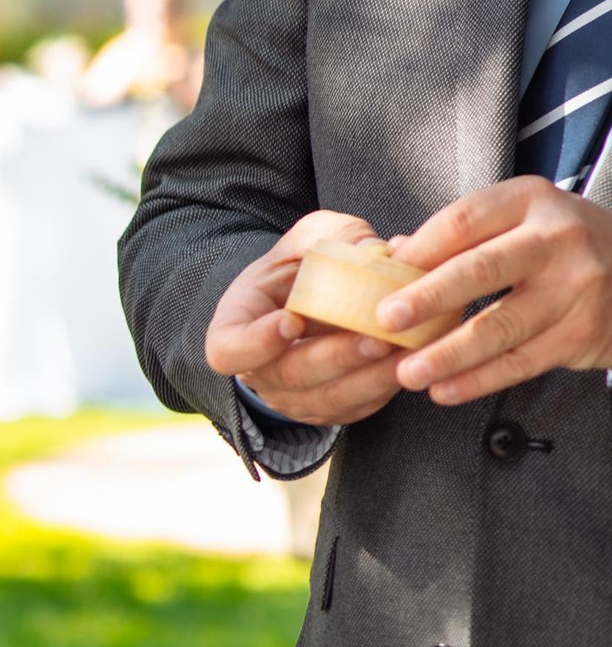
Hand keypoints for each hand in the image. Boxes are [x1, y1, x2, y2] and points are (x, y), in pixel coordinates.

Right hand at [205, 209, 407, 426]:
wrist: (310, 302)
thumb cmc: (302, 268)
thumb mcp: (308, 240)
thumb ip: (337, 237)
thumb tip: (380, 250)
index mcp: (237, 327)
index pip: (228, 350)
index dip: (256, 343)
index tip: (290, 322)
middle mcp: (260, 372)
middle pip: (292, 375)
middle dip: (339, 357)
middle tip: (378, 337)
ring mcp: (295, 397)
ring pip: (332, 397)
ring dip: (373, 376)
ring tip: (409, 349)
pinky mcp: (334, 409)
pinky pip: (362, 405)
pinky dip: (391, 383)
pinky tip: (418, 359)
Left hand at [382, 176, 611, 402]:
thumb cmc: (558, 243)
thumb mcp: (517, 219)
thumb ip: (457, 237)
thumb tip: (389, 259)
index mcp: (529, 201)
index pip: (461, 223)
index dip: (415, 254)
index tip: (377, 281)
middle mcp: (557, 240)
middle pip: (480, 270)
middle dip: (426, 299)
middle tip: (385, 322)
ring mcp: (575, 288)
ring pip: (499, 325)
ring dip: (447, 354)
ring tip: (408, 372)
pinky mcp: (583, 333)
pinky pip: (521, 361)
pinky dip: (478, 380)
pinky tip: (445, 389)